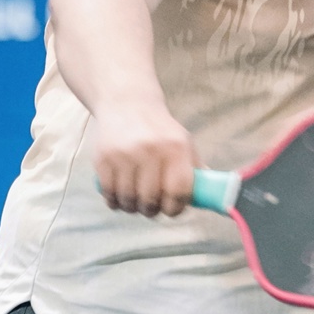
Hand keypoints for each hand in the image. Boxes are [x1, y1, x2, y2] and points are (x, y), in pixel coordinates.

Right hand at [95, 102, 197, 216]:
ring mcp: (124, 154)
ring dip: (132, 207)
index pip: (179, 190)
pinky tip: (119, 196)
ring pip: (128, 200)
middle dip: (152, 210)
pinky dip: (114, 201)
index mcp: (175, 148)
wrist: (126, 103)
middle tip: (151, 207)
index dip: (176, 207)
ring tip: (134, 202)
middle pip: (151, 199)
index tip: (171, 209)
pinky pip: (109, 193)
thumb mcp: (182, 142)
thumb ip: (195, 169)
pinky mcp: (103, 158)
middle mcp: (150, 150)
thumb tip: (209, 196)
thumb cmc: (159, 130)